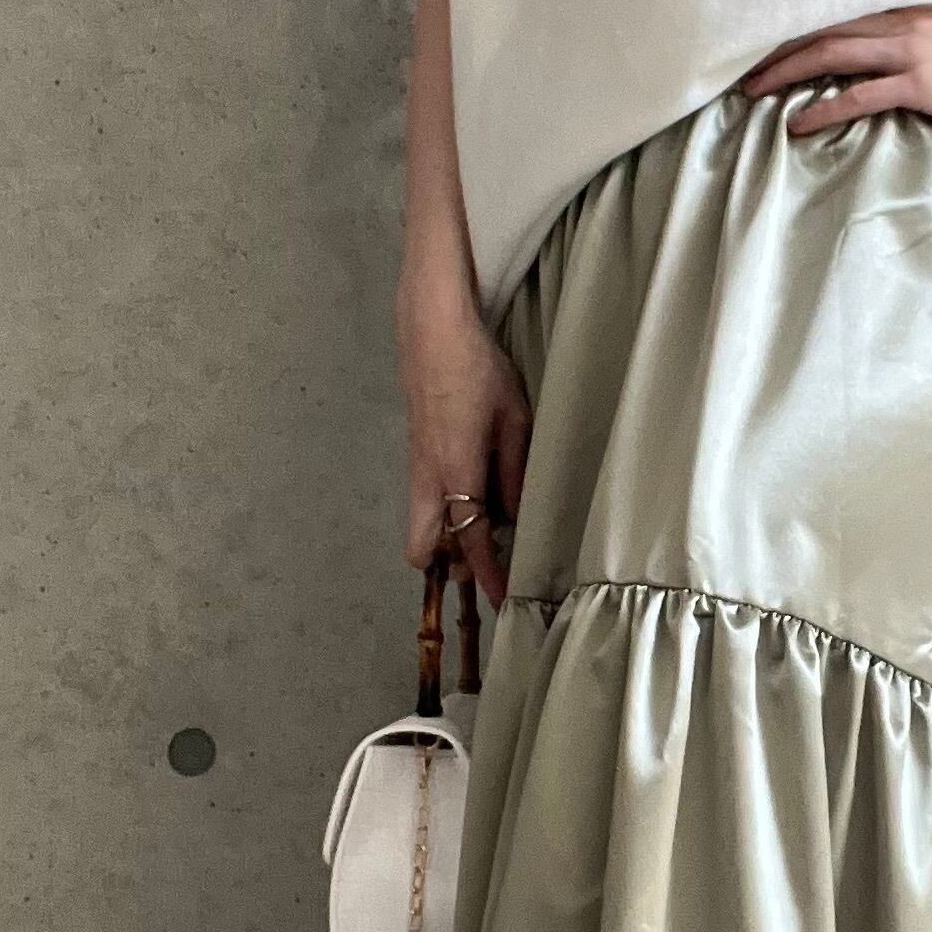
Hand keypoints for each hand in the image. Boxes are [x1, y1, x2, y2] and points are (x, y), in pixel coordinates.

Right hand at [397, 287, 529, 611]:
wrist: (431, 330)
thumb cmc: (478, 370)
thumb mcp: (514, 421)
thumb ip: (514, 473)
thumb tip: (517, 516)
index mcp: (456, 474)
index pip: (471, 541)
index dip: (488, 576)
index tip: (503, 601)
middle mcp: (427, 479)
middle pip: (422, 548)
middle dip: (447, 564)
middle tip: (483, 561)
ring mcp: (414, 466)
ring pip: (420, 524)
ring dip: (444, 537)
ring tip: (485, 527)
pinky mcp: (413, 453)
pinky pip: (423, 500)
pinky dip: (443, 511)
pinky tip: (475, 491)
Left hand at [738, 7, 931, 142]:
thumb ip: (916, 43)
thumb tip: (881, 60)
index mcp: (910, 13)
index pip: (841, 18)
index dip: (800, 31)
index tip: (768, 46)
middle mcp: (903, 25)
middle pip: (825, 30)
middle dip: (778, 49)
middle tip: (742, 68)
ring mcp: (911, 52)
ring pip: (832, 55)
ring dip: (786, 72)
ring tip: (754, 92)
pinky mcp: (921, 84)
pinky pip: (859, 95)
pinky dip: (823, 107)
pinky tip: (797, 122)